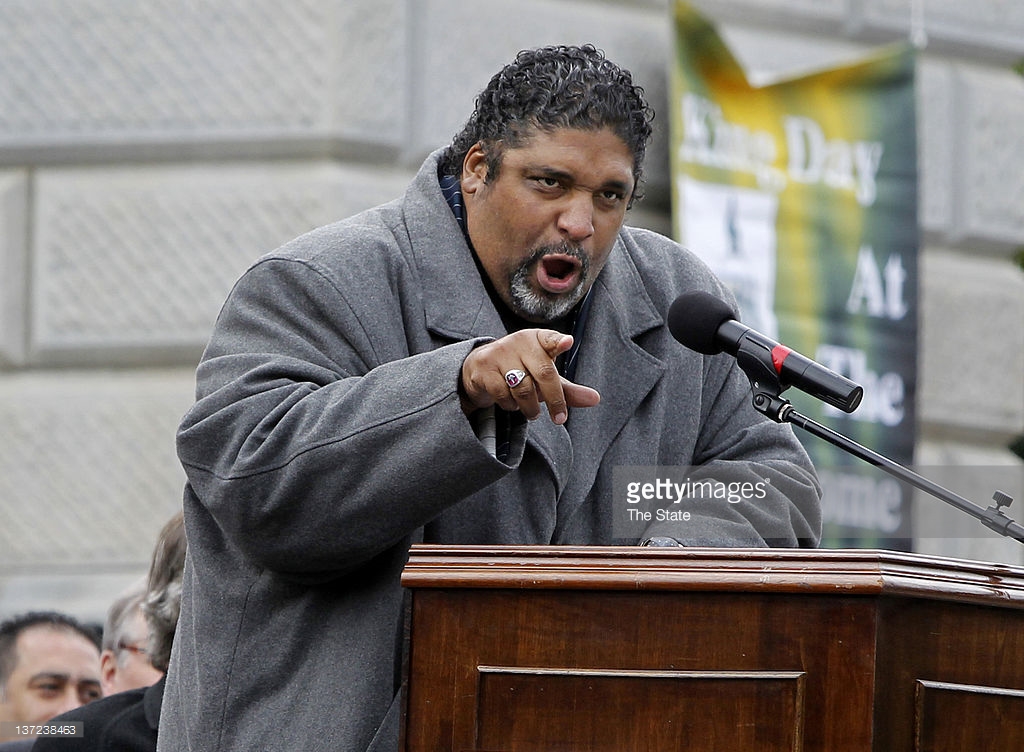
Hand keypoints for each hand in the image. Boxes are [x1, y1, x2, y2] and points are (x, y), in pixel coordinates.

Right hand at [459, 329, 600, 424]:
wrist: (480, 368)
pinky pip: (503, 394)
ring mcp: (499, 353)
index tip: (567, 343)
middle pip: (544, 373)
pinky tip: (511, 403)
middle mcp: (519, 342)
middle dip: (555, 400)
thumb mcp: (545, 378)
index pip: (550, 339)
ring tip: (532, 411)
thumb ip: (568, 390)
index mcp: (537, 339)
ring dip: (530, 407)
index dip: (558, 342)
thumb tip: (595, 399)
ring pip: (523, 388)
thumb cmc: (521, 371)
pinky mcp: (484, 368)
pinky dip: (510, 405)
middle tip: (560, 419)